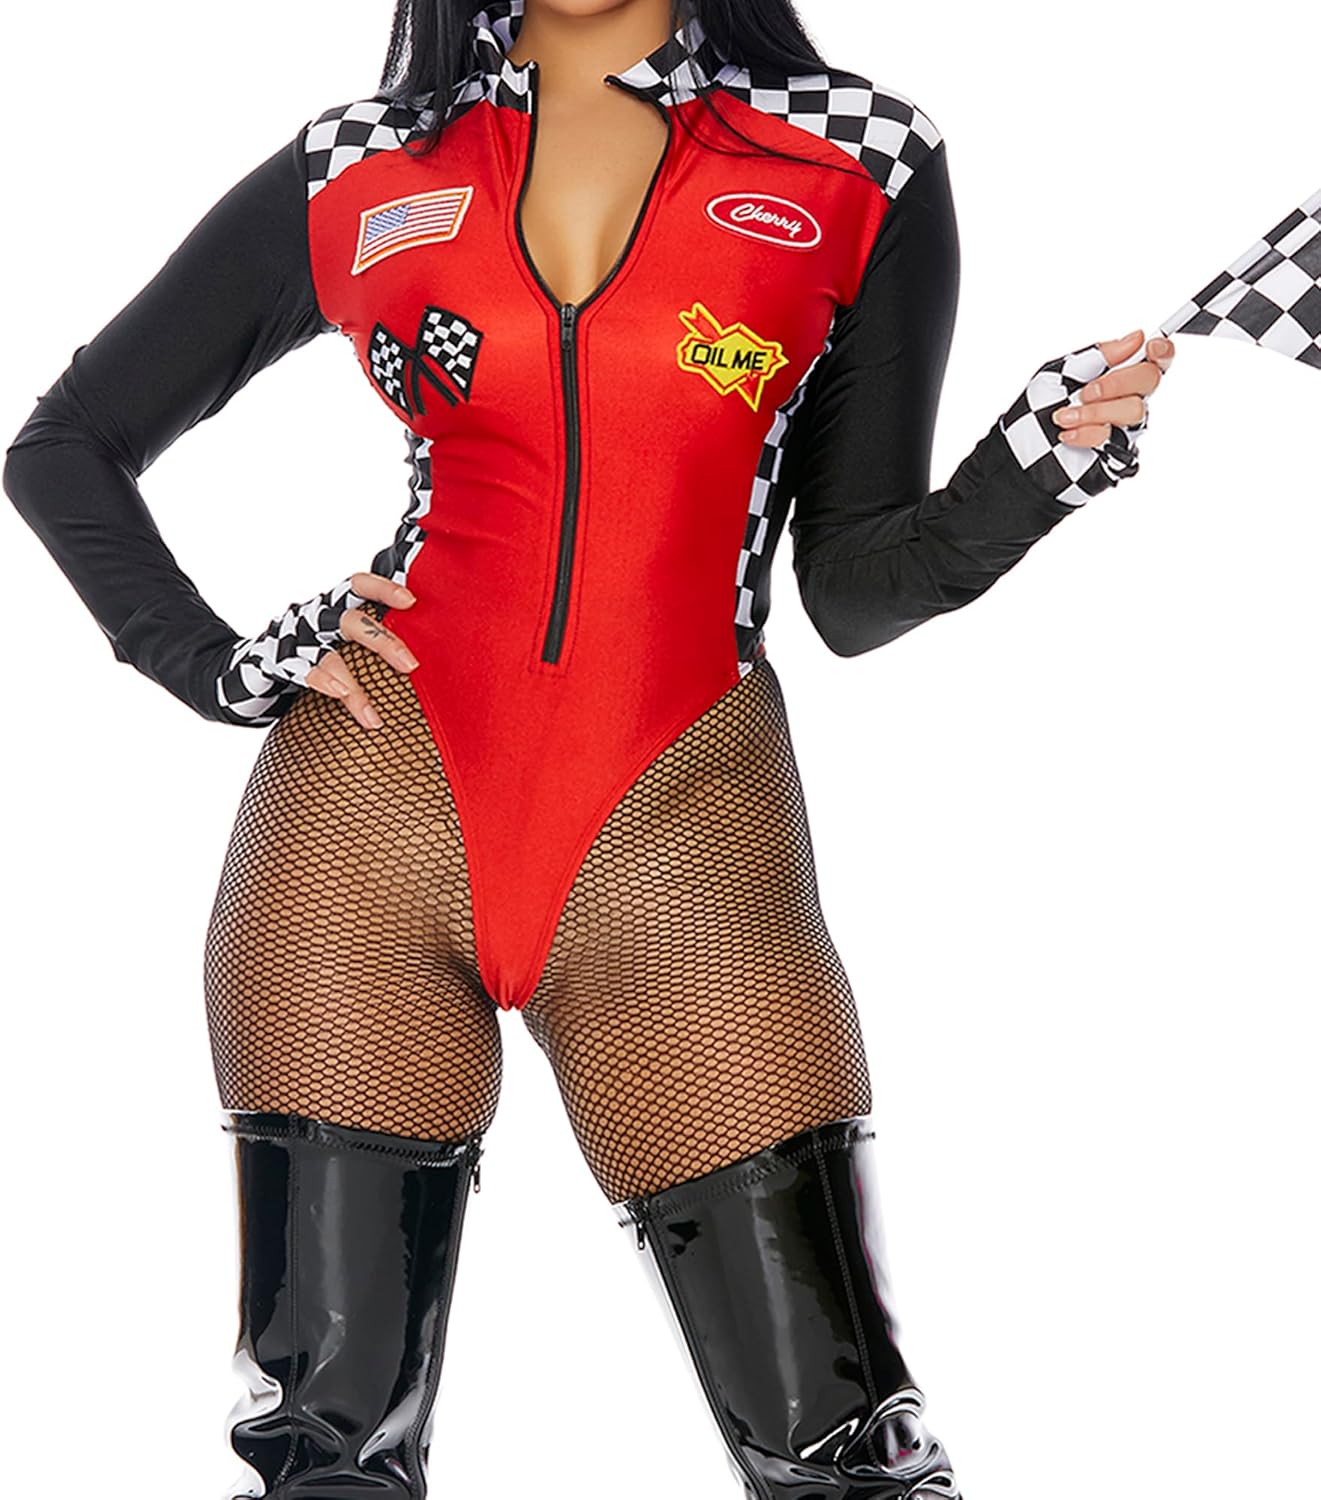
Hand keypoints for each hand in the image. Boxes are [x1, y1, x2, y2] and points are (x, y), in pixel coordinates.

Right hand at [215, 571, 417, 727]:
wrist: (245, 671)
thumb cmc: (309, 655)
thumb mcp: (337, 638)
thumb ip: (368, 639)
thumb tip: (418, 653)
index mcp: (332, 606)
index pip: (358, 585)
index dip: (384, 588)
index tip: (411, 601)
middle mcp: (313, 617)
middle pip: (351, 621)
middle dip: (383, 642)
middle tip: (412, 666)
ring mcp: (293, 640)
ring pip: (330, 656)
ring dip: (355, 687)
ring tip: (374, 715)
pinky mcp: (275, 663)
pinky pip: (302, 673)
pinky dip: (324, 684)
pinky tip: (342, 698)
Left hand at [997, 329, 1174, 505]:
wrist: (1020, 455)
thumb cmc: (1036, 413)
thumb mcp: (1057, 374)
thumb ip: (1095, 357)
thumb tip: (1136, 337)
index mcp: (1116, 376)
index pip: (1153, 359)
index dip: (1162, 350)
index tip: (1151, 346)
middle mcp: (1126, 400)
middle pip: (1150, 380)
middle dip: (1116, 382)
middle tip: (1084, 392)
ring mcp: (1124, 428)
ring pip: (1135, 411)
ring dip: (1094, 411)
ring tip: (1063, 417)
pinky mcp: (1117, 454)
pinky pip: (1116, 439)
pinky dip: (1087, 434)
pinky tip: (1066, 434)